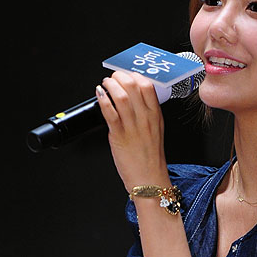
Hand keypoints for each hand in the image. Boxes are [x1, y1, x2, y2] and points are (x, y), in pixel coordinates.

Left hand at [96, 71, 168, 192]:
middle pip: (133, 86)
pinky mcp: (120, 136)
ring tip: (105, 84)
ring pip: (121, 96)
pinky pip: (110, 112)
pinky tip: (100, 95)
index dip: (134, 76)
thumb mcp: (156, 132)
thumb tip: (133, 100)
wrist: (150, 181)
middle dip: (120, 77)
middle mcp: (145, 119)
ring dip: (110, 85)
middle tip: (113, 77)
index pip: (148, 86)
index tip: (126, 75)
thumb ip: (147, 115)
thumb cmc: (151, 159)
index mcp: (156, 117)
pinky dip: (103, 99)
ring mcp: (133, 127)